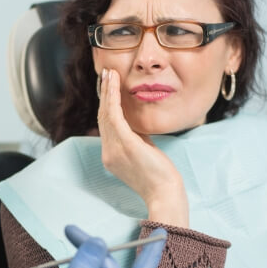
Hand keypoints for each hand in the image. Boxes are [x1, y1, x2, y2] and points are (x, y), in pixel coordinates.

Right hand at [97, 68, 188, 225]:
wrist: (164, 193)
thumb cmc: (160, 176)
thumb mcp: (143, 153)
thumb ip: (136, 138)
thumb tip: (136, 123)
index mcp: (111, 156)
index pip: (105, 125)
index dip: (105, 104)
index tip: (108, 87)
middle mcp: (108, 153)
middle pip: (102, 117)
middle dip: (104, 94)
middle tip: (106, 73)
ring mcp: (113, 149)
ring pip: (105, 113)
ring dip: (107, 91)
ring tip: (109, 73)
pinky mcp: (124, 144)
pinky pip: (114, 116)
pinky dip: (113, 98)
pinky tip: (114, 84)